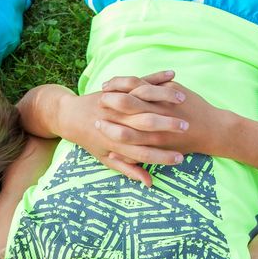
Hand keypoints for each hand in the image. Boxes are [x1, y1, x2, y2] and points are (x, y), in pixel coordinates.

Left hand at [58, 71, 192, 185]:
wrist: (71, 117)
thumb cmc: (92, 140)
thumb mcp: (107, 158)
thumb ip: (129, 168)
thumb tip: (149, 183)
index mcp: (117, 143)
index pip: (143, 153)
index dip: (162, 157)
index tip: (180, 158)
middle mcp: (118, 122)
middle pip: (146, 124)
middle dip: (168, 126)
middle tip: (187, 127)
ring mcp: (117, 103)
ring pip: (143, 98)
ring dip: (164, 98)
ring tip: (183, 100)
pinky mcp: (117, 87)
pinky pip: (137, 80)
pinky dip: (155, 76)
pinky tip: (172, 75)